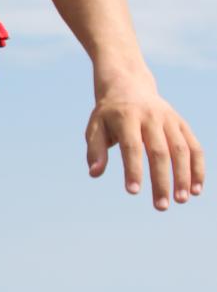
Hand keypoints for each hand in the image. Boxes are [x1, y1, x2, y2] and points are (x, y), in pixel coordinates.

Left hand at [86, 72, 203, 209]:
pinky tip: (196, 189)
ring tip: (181, 200)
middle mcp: (151, 116)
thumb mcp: (95, 127)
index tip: (133, 192)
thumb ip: (95, 150)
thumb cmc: (108, 114)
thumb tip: (94, 173)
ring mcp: (169, 119)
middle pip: (160, 151)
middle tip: (161, 207)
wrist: (128, 84)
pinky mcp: (181, 123)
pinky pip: (194, 146)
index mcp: (127, 117)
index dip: (133, 169)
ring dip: (184, 176)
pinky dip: (197, 167)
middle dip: (162, 180)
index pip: (132, 146)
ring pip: (181, 149)